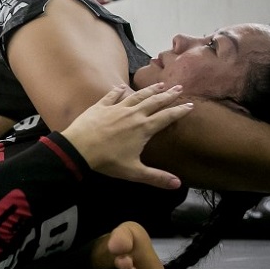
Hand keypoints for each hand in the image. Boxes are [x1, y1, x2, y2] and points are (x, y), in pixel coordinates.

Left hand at [61, 83, 193, 189]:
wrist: (79, 148)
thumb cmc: (107, 161)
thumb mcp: (133, 172)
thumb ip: (156, 177)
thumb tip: (177, 184)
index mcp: (143, 128)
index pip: (166, 117)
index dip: (179, 111)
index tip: (190, 105)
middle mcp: (133, 114)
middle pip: (154, 102)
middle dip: (168, 95)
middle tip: (179, 86)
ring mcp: (116, 108)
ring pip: (136, 96)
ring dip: (149, 90)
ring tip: (159, 84)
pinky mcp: (100, 106)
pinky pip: (111, 96)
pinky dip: (118, 90)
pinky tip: (121, 86)